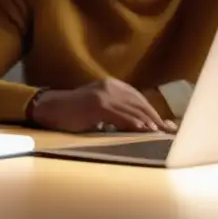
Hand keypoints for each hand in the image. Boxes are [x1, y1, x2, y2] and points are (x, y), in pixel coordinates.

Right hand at [30, 79, 177, 133]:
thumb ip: (117, 112)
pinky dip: (134, 123)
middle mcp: (110, 86)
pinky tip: (143, 130)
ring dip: (148, 122)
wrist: (50, 108)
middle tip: (168, 132)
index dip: (153, 112)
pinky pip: (120, 115)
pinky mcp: (97, 105)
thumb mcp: (98, 107)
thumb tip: (141, 124)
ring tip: (159, 133)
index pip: (138, 98)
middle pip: (139, 103)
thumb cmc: (73, 112)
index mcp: (112, 85)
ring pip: (132, 109)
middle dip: (155, 118)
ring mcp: (104, 95)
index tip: (166, 125)